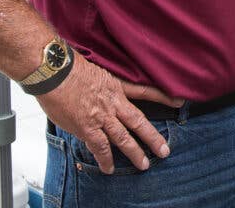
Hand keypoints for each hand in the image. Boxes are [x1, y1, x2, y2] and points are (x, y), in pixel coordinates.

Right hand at [36, 51, 180, 173]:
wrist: (54, 70)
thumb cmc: (68, 66)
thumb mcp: (94, 69)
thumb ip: (101, 83)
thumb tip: (100, 91)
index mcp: (116, 86)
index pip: (145, 91)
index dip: (164, 96)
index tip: (180, 101)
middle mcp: (113, 102)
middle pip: (139, 121)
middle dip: (153, 137)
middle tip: (165, 149)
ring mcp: (101, 116)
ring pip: (124, 138)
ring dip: (135, 153)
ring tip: (145, 164)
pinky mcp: (87, 127)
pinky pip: (100, 147)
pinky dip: (106, 159)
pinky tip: (110, 168)